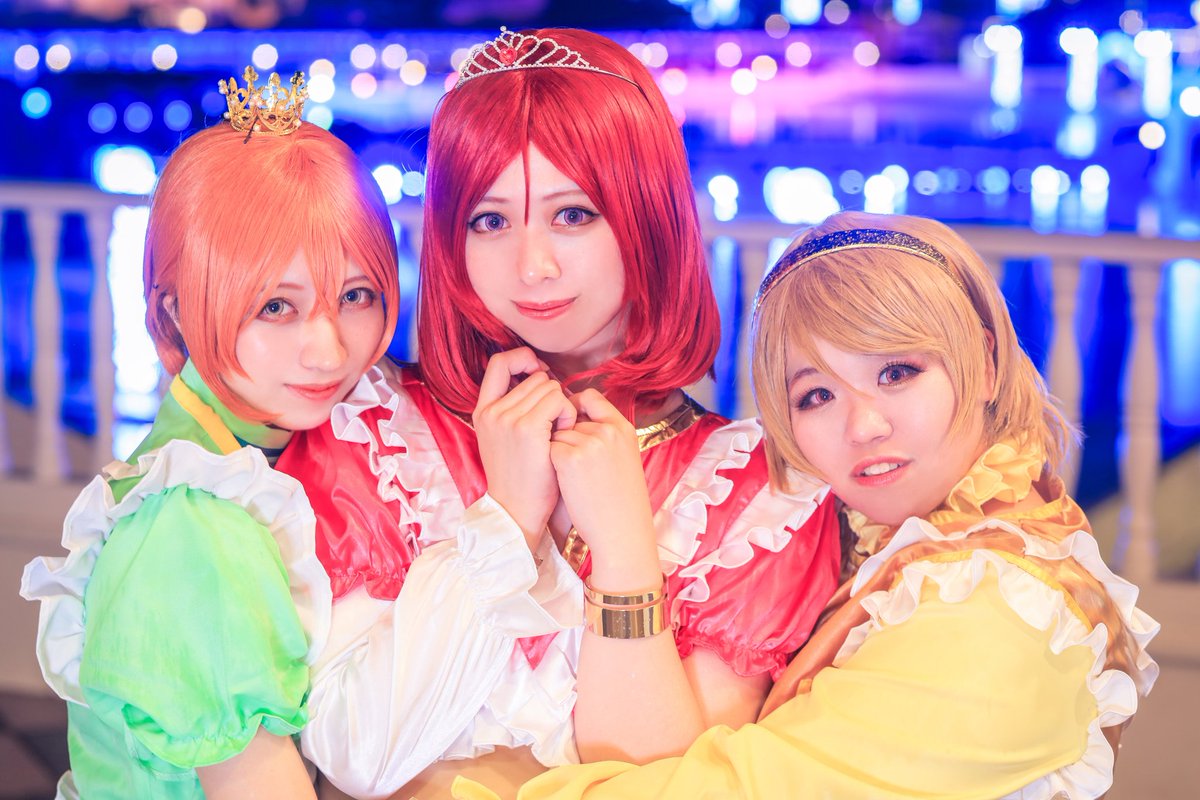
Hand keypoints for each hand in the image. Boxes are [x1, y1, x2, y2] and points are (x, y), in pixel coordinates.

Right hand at [473, 348, 575, 547]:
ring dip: (562, 406)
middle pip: (535, 377)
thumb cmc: (519, 479)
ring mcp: (507, 418)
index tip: (539, 372)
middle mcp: (492, 411)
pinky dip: (567, 414)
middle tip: (554, 424)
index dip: (522, 359)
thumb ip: (512, 409)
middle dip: (552, 395)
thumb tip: (540, 377)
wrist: (516, 511)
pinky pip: (558, 400)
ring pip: (550, 386)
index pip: (499, 363)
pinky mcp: (527, 428)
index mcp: (482, 411)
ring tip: (557, 433)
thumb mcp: (502, 439)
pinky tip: (563, 435)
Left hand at [549, 389, 659, 589]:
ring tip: (574, 477)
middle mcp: (607, 430)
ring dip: (557, 450)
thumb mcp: (626, 458)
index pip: (591, 397)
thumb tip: (577, 418)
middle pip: (570, 417)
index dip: (574, 407)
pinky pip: (549, 448)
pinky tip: (565, 481)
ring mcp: (589, 442)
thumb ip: (607, 435)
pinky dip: (550, 463)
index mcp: (623, 428)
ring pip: (557, 433)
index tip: (569, 422)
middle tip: (576, 464)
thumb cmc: (621, 502)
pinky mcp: (569, 458)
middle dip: (566, 435)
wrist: (621, 531)